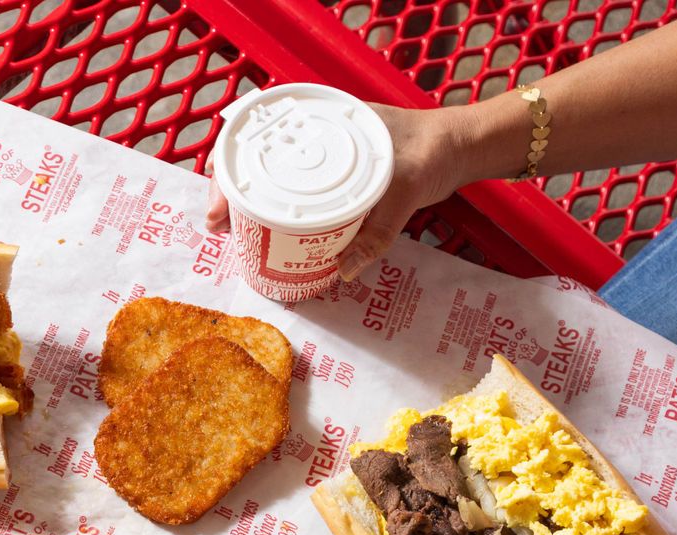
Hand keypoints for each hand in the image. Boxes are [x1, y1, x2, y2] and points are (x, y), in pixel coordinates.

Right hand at [206, 103, 476, 281]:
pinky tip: (264, 230)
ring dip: (246, 203)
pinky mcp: (331, 177)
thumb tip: (343, 271)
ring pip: (268, 177)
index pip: (255, 138)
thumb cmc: (433, 150)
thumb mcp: (408, 190)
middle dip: (227, 193)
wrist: (459, 147)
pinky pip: (291, 191)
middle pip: (252, 160)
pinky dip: (273, 208)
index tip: (219, 207)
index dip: (226, 172)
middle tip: (217, 228)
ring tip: (231, 233)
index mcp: (321, 122)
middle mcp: (312, 135)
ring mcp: (320, 156)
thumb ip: (379, 231)